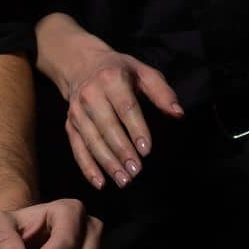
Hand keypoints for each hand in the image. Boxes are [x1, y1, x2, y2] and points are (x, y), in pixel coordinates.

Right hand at [61, 47, 182, 189]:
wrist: (81, 65)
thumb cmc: (119, 71)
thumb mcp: (143, 72)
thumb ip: (162, 92)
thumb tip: (178, 114)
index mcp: (111, 79)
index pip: (125, 107)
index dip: (136, 129)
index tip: (146, 150)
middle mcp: (91, 95)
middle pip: (107, 126)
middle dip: (122, 150)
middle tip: (137, 171)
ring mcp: (78, 111)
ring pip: (92, 140)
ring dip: (107, 163)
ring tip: (124, 180)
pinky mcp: (71, 124)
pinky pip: (77, 148)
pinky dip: (87, 167)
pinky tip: (100, 183)